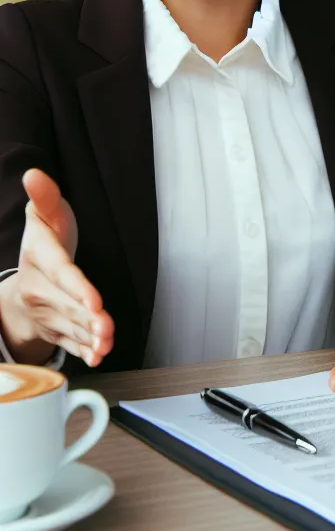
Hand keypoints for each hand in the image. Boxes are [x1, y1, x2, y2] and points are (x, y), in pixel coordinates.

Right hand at [0, 169, 113, 366]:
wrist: (31, 268)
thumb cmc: (47, 236)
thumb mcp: (45, 213)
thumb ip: (44, 197)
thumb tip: (33, 174)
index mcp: (39, 257)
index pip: (61, 274)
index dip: (78, 288)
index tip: (95, 301)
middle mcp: (38, 287)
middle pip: (67, 305)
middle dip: (88, 319)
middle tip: (108, 329)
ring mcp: (44, 310)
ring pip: (69, 326)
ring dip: (88, 337)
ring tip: (106, 344)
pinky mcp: (52, 327)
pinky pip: (66, 341)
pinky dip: (82, 350)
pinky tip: (97, 356)